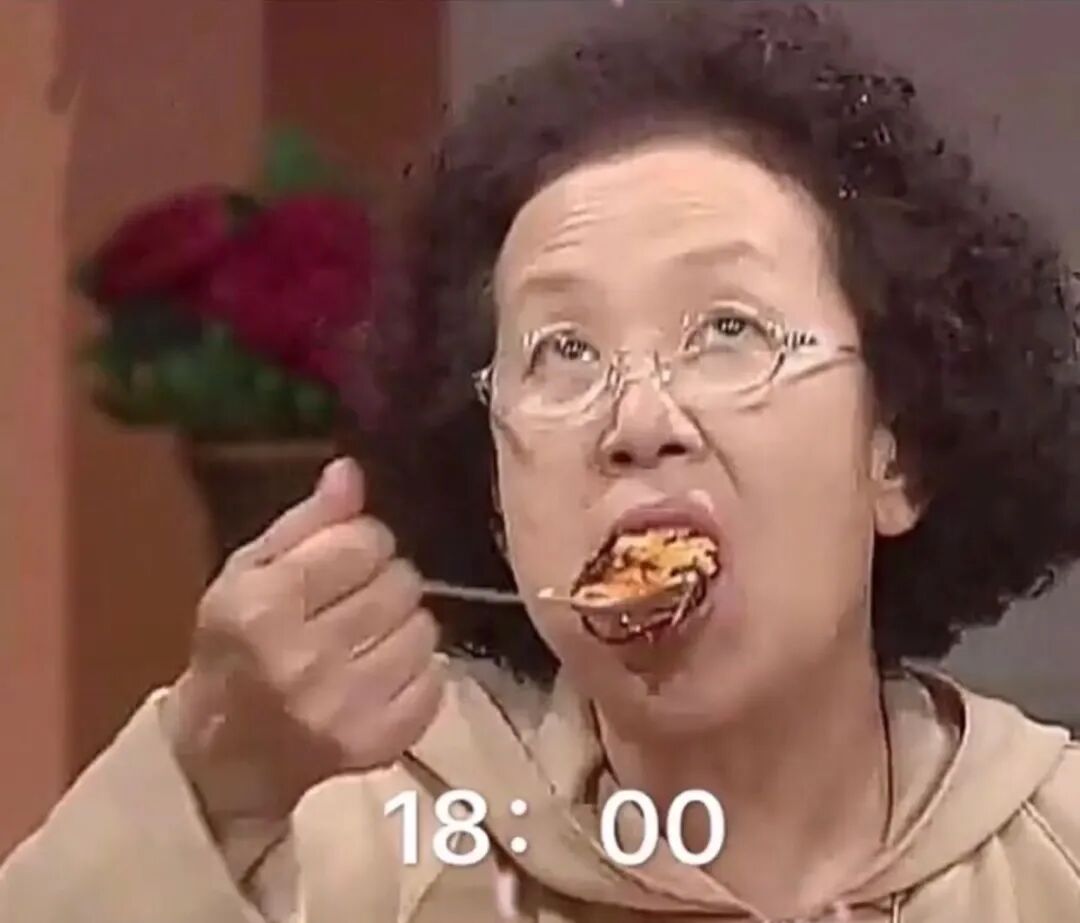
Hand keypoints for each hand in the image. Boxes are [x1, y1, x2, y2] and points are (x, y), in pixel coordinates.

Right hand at [163, 457, 442, 831]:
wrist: (224, 758)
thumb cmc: (235, 647)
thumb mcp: (249, 572)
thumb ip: (306, 521)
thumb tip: (350, 471)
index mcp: (263, 605)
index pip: (364, 541)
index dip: (363, 542)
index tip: (347, 560)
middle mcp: (303, 658)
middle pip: (401, 582)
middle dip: (385, 583)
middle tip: (355, 603)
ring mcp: (344, 708)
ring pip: (425, 628)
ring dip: (404, 626)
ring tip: (369, 640)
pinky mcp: (378, 743)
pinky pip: (436, 680)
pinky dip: (418, 672)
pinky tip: (383, 675)